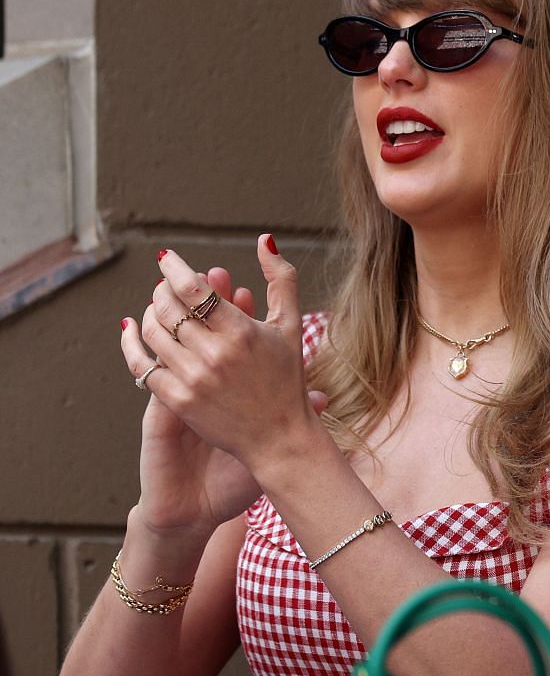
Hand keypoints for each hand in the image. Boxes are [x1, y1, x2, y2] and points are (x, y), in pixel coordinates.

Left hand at [128, 237, 319, 475]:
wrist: (278, 436)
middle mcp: (214, 354)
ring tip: (158, 308)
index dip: (175, 269)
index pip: (193, 289)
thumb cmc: (287, 377)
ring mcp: (192, 379)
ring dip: (149, 313)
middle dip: (161, 290)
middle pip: (167, 307)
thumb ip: (281, 279)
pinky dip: (131, 344)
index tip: (167, 258)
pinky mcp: (177, 400)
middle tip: (165, 286)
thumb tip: (265, 240)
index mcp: (242, 332)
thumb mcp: (290, 325)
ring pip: (151, 333)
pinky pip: (141, 365)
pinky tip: (132, 331)